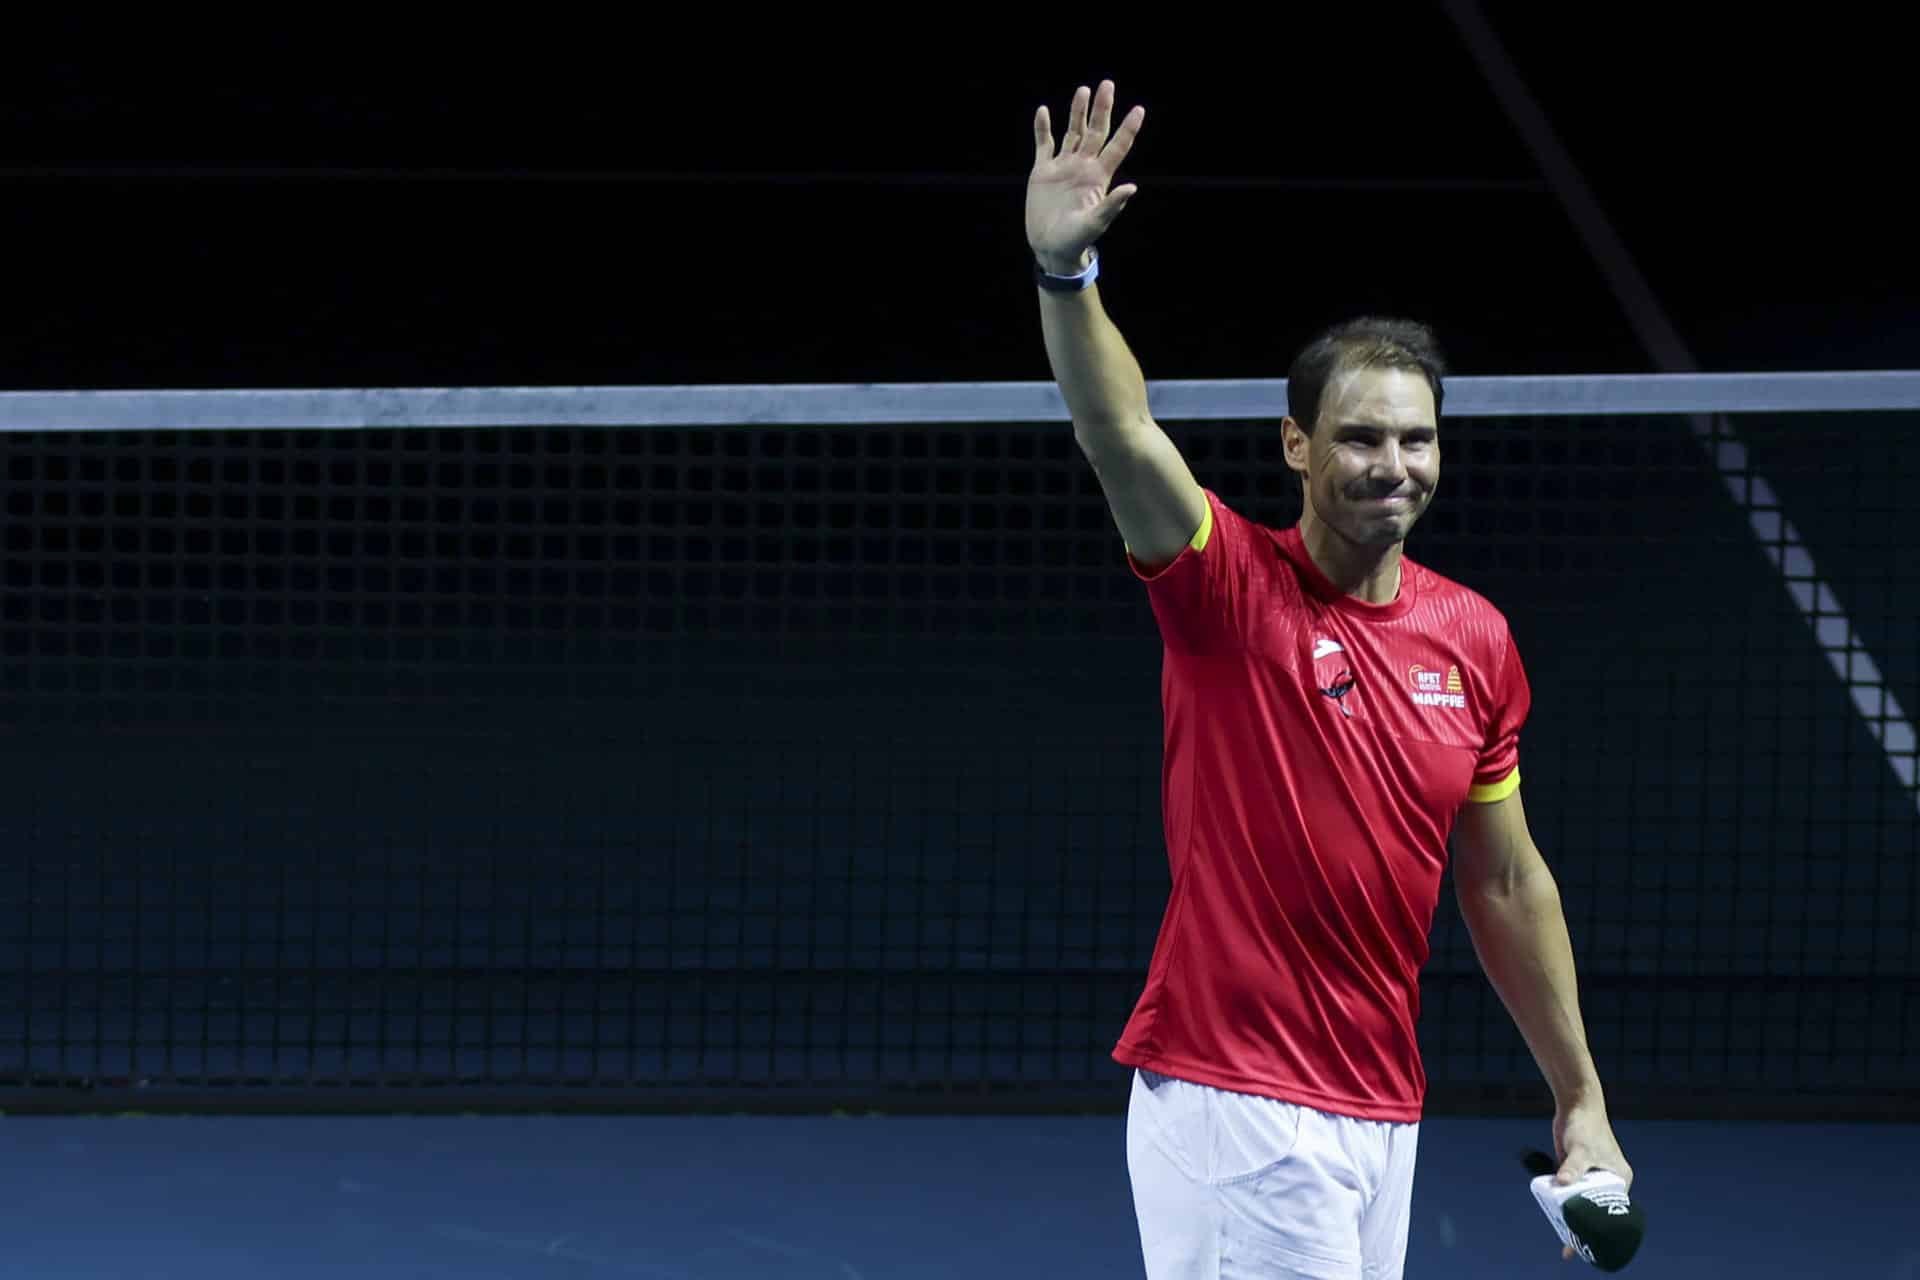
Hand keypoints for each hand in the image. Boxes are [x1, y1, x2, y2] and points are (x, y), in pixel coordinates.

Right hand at [1027, 80, 1144, 275]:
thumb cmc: (1076, 240)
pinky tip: (1043, 111)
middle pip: (1096, 132)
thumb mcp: (1095, 224)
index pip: (1117, 147)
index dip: (1128, 129)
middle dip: (1102, 109)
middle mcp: (1083, 167)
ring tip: (1083, 90)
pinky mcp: (1043, 172)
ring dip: (1077, 112)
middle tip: (1107, 84)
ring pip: (1073, 132)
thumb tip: (1133, 188)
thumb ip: (1112, 205)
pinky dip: (1043, 128)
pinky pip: (1044, 144)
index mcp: (1098, 177)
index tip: (1139, 110)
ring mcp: (1063, 167)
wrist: (1051, 248)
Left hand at [1550, 1101, 1632, 1260]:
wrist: (1574, 1103)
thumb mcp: (1580, 1149)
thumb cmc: (1585, 1125)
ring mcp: (1591, 1175)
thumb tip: (1561, 1182)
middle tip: (1571, 1246)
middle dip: (1585, 1227)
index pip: (1613, 1212)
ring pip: (1582, 1201)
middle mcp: (1607, 1180)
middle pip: (1596, 1209)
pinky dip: (1563, 1201)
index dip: (1602, 1230)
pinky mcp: (1576, 1170)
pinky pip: (1570, 1191)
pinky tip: (1554, 1214)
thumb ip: (1572, 1166)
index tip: (1591, 1245)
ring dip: (1572, 1215)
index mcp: (1618, 1179)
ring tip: (1562, 1236)